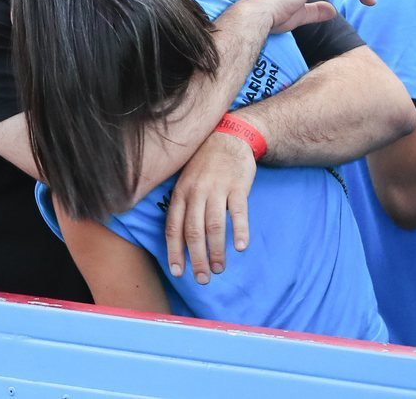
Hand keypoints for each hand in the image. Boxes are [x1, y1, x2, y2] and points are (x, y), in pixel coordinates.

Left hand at [164, 131, 255, 284]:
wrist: (228, 136)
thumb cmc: (204, 164)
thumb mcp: (185, 180)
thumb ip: (182, 205)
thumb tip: (179, 239)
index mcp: (181, 193)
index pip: (174, 227)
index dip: (174, 251)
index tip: (178, 272)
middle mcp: (196, 192)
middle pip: (193, 231)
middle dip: (196, 258)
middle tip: (202, 279)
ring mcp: (217, 189)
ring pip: (214, 226)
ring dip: (216, 251)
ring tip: (219, 269)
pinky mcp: (238, 186)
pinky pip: (238, 212)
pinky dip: (240, 231)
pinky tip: (241, 247)